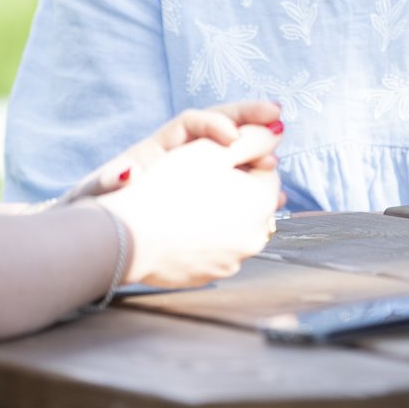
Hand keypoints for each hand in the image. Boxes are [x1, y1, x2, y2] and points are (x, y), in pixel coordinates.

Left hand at [66, 100, 282, 200]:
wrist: (100, 235)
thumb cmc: (95, 209)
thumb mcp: (96, 192)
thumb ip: (109, 181)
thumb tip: (124, 173)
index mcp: (158, 147)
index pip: (191, 123)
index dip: (213, 124)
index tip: (231, 137)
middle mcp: (181, 155)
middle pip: (221, 126)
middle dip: (249, 118)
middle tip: (277, 117)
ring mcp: (196, 176)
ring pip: (234, 156)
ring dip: (258, 152)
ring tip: (276, 159)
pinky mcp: (206, 199)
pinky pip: (236, 186)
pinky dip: (255, 187)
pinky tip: (275, 197)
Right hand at [99, 126, 284, 287]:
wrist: (131, 236)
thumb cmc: (170, 187)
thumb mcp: (213, 149)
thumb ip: (253, 137)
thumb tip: (277, 131)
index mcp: (262, 202)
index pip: (266, 172)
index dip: (243, 158)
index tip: (218, 157)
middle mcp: (255, 236)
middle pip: (251, 202)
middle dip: (233, 188)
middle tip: (200, 178)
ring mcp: (232, 260)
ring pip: (232, 227)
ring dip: (219, 213)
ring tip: (187, 201)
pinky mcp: (209, 276)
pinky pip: (212, 250)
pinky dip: (202, 237)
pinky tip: (180, 226)